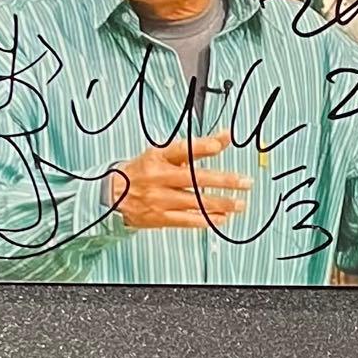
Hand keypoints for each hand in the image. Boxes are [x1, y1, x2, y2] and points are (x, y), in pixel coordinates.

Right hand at [107, 130, 251, 229]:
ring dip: (221, 203)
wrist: (112, 195)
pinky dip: (208, 219)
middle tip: (244, 182)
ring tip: (240, 203)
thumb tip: (224, 138)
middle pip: (194, 178)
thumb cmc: (142, 171)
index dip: (201, 146)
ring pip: (195, 202)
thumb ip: (193, 148)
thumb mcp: (162, 154)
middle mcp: (159, 177)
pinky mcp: (160, 218)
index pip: (182, 149)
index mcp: (158, 157)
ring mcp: (159, 199)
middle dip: (223, 181)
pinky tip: (223, 217)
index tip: (220, 144)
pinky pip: (188, 220)